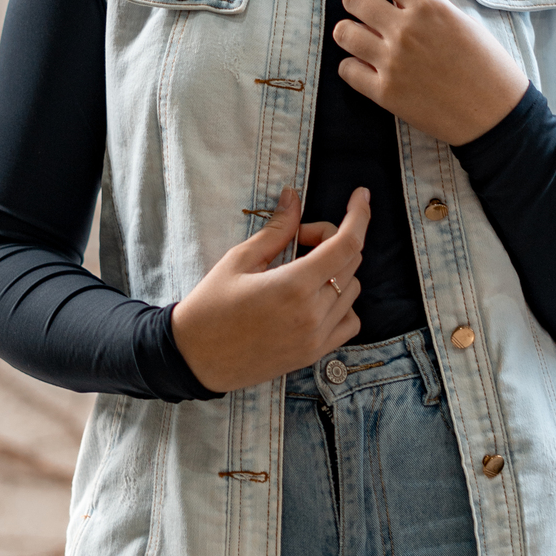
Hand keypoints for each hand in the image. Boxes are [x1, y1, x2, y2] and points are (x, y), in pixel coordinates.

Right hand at [170, 186, 369, 391]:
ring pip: (352, 289)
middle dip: (330, 240)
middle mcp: (313, 313)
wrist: (195, 359)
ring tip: (298, 269)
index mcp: (294, 285)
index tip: (360, 196)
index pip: (346, 244)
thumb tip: (293, 197)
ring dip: (335, 270)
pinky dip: (342, 303)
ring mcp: (316, 337)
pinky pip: (350, 321)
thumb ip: (276, 229)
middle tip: (297, 239)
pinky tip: (315, 297)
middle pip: (350, 262)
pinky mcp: (314, 354)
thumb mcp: (239, 260)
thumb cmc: (211, 306)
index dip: (359, 215)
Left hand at [333, 0, 528, 145]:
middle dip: (358, 3)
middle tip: (368, 15)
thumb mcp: (462, 21)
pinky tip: (369, 69)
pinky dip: (354, 67)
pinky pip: (347, 69)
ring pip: (343, 33)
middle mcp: (405, 29)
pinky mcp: (384, 92)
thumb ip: (426, 6)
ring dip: (351, 33)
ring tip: (365, 42)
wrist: (496, 114)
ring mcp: (391, 61)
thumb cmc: (487, 66)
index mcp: (428, 6)